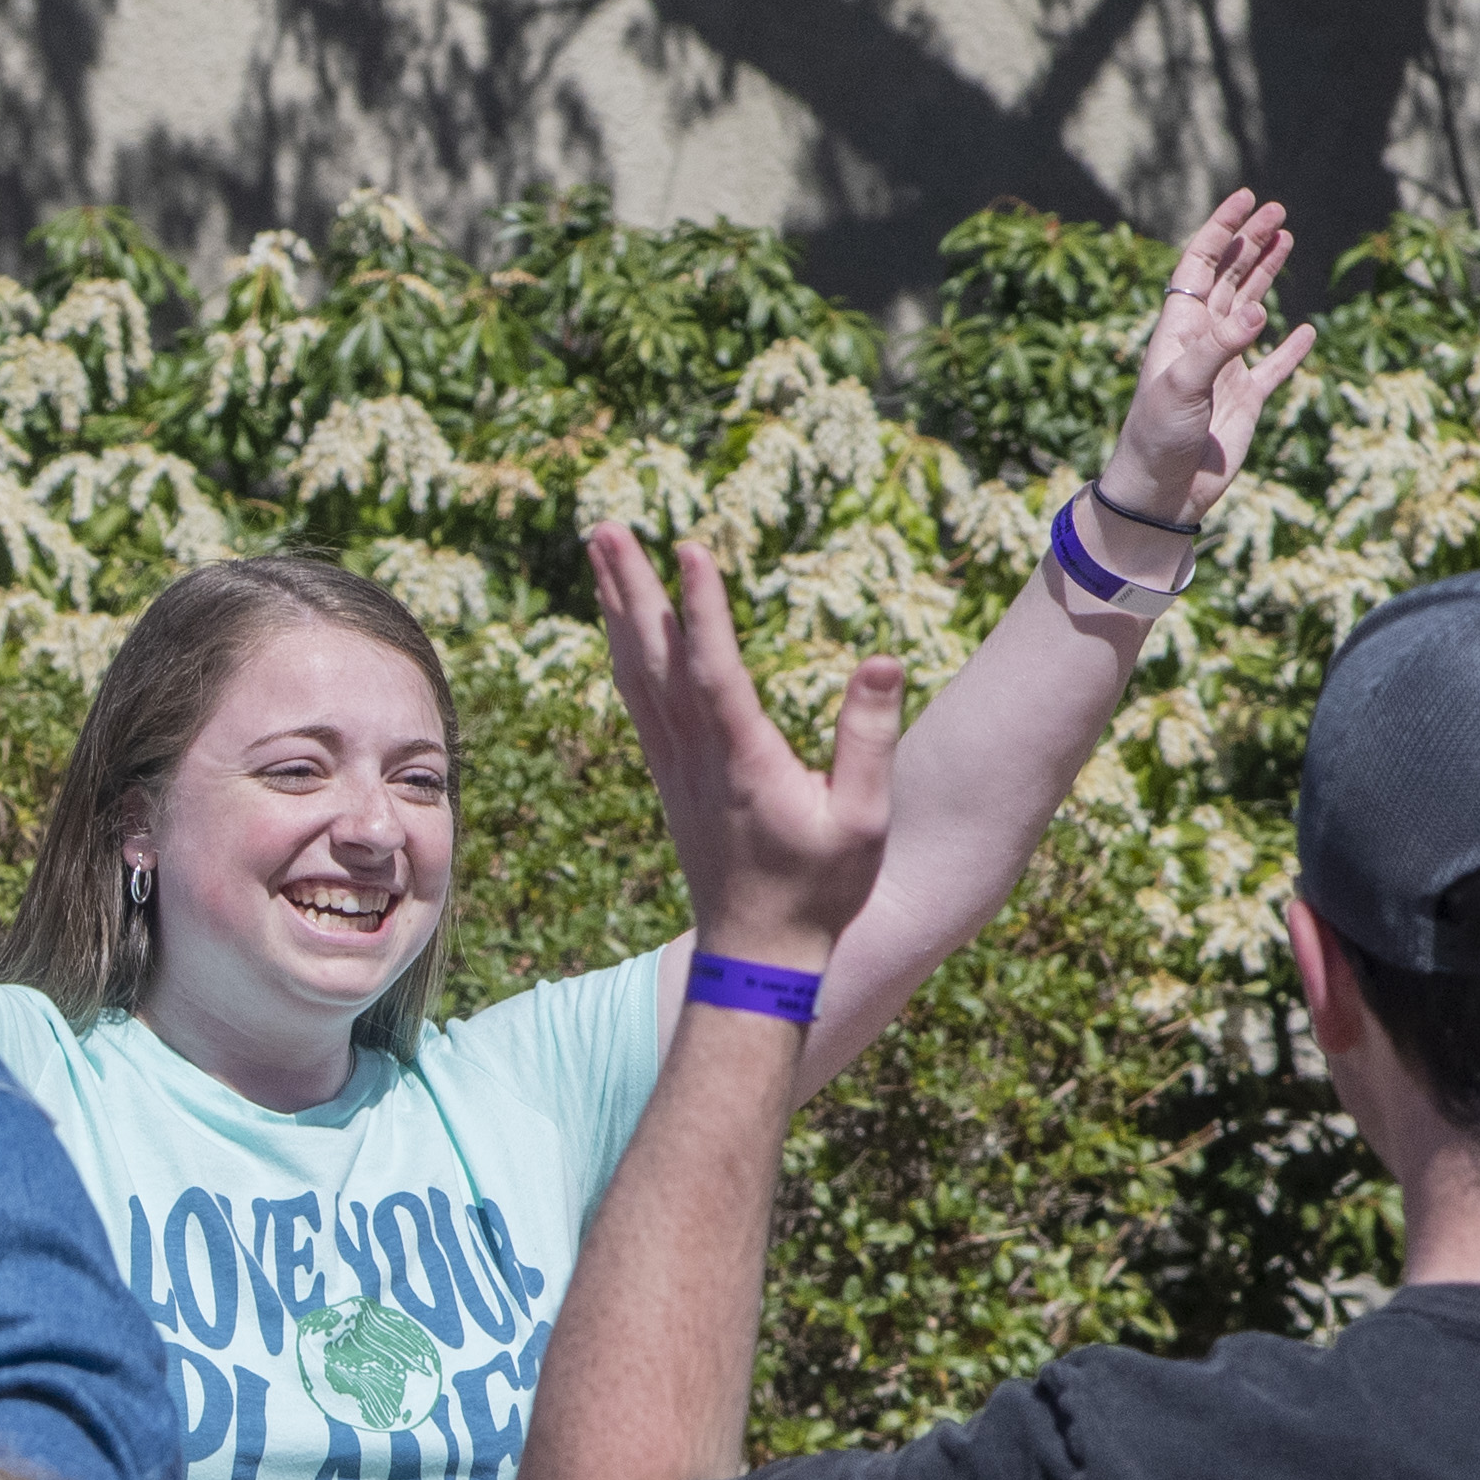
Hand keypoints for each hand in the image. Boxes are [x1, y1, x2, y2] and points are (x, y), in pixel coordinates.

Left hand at [585, 535, 899, 963]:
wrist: (756, 954)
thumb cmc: (818, 890)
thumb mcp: (864, 819)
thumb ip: (870, 738)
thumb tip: (881, 660)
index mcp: (743, 760)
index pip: (713, 669)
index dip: (700, 607)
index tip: (687, 547)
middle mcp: (695, 756)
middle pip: (654, 657)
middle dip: (628, 587)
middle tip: (604, 526)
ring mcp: (674, 764)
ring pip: (635, 672)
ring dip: (615, 608)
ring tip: (599, 550)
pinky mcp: (670, 774)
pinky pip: (637, 698)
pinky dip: (624, 650)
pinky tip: (617, 622)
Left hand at [1102, 189, 1320, 522]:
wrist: (1160, 492)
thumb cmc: (1156, 436)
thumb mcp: (1182, 386)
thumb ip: (1220, 346)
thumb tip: (1259, 311)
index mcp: (1178, 329)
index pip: (1200, 265)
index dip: (1221, 230)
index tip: (1245, 198)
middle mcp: (1201, 343)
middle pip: (1228, 279)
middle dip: (1249, 243)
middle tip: (1278, 211)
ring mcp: (1224, 370)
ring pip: (1250, 311)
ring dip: (1266, 277)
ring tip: (1286, 240)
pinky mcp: (1245, 401)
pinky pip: (1274, 367)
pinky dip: (1291, 349)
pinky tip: (1305, 330)